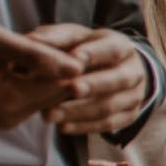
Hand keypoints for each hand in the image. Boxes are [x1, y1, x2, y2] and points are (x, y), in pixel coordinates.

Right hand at [0, 17, 79, 129]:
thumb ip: (37, 55)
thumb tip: (78, 68)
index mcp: (6, 97)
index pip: (62, 85)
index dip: (73, 63)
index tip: (73, 43)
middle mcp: (9, 116)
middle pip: (57, 94)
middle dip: (62, 71)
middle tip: (58, 45)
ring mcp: (6, 120)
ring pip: (48, 97)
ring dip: (50, 76)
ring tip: (37, 51)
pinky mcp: (6, 118)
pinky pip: (34, 100)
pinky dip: (37, 82)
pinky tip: (27, 65)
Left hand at [29, 25, 148, 133]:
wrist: (112, 71)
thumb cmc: (87, 51)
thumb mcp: (75, 38)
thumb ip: (56, 38)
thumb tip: (31, 40)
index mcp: (122, 46)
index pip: (112, 49)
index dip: (93, 54)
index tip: (72, 58)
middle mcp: (134, 71)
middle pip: (118, 79)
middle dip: (93, 85)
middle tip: (70, 88)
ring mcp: (134, 96)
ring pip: (110, 106)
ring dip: (80, 111)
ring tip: (51, 114)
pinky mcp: (129, 116)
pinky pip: (108, 124)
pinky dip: (84, 126)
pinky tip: (62, 127)